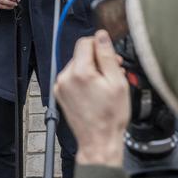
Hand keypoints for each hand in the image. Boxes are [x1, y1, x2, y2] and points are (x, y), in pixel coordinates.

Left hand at [54, 30, 129, 167]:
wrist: (99, 141)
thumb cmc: (110, 117)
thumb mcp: (117, 82)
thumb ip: (107, 55)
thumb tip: (101, 36)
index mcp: (79, 73)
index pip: (85, 42)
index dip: (100, 45)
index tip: (110, 55)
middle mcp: (65, 78)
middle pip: (82, 54)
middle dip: (99, 59)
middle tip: (115, 71)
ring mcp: (61, 86)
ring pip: (78, 65)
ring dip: (93, 69)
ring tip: (107, 83)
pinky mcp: (61, 94)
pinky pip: (73, 77)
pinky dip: (85, 79)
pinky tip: (97, 90)